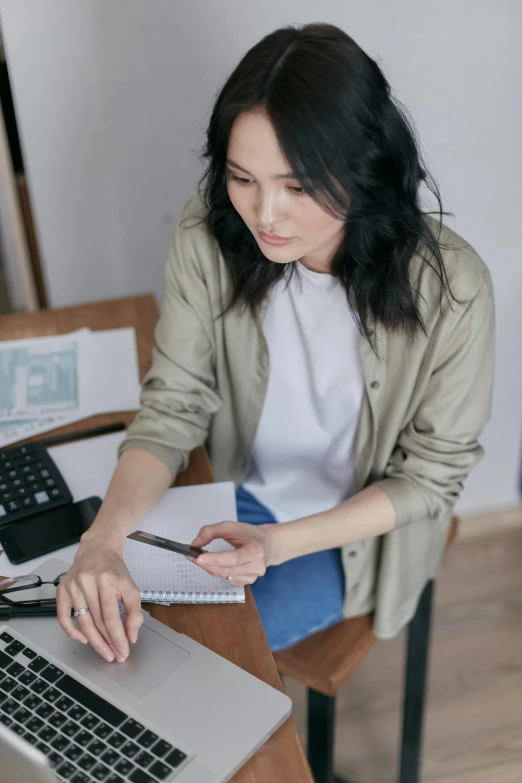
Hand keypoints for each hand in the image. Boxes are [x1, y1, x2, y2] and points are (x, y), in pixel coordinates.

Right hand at [56, 540, 142, 663]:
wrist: (97, 550)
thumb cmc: (114, 570)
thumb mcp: (130, 587)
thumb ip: (134, 612)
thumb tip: (131, 636)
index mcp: (107, 580)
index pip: (111, 617)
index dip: (117, 638)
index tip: (123, 651)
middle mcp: (87, 582)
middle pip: (96, 622)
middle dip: (107, 643)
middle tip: (114, 656)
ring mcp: (72, 586)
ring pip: (82, 622)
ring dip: (93, 641)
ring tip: (104, 651)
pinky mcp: (61, 590)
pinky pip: (63, 617)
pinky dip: (72, 632)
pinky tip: (83, 639)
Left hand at [189, 521, 276, 585]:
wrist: (268, 545)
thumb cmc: (249, 534)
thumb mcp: (231, 526)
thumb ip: (211, 531)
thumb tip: (195, 544)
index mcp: (256, 551)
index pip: (234, 558)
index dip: (216, 559)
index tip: (199, 558)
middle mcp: (256, 567)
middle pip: (226, 569)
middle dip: (206, 563)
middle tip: (190, 555)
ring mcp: (252, 577)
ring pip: (224, 576)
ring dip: (209, 567)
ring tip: (199, 558)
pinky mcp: (246, 583)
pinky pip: (225, 579)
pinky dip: (216, 571)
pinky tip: (214, 563)